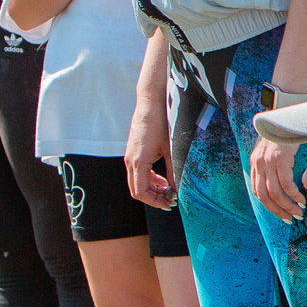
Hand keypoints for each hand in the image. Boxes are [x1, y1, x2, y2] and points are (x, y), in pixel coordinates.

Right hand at [127, 95, 174, 210]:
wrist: (150, 103)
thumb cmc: (161, 123)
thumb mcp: (171, 149)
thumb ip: (173, 170)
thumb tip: (177, 188)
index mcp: (138, 162)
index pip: (140, 192)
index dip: (154, 201)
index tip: (169, 203)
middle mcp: (130, 161)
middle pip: (137, 189)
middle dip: (154, 198)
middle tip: (171, 200)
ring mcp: (130, 157)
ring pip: (137, 182)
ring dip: (152, 189)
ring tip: (169, 191)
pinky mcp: (133, 153)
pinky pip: (138, 173)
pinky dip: (149, 179)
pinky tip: (163, 179)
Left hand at [248, 130, 306, 222]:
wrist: (287, 111)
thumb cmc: (285, 130)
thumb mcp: (273, 148)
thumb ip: (273, 162)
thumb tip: (282, 177)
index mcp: (255, 163)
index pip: (258, 191)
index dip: (269, 205)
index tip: (281, 213)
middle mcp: (259, 164)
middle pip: (265, 196)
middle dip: (278, 211)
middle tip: (290, 218)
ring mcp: (268, 162)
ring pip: (275, 193)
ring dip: (287, 206)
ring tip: (298, 212)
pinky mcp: (280, 159)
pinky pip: (286, 184)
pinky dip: (294, 195)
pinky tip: (301, 199)